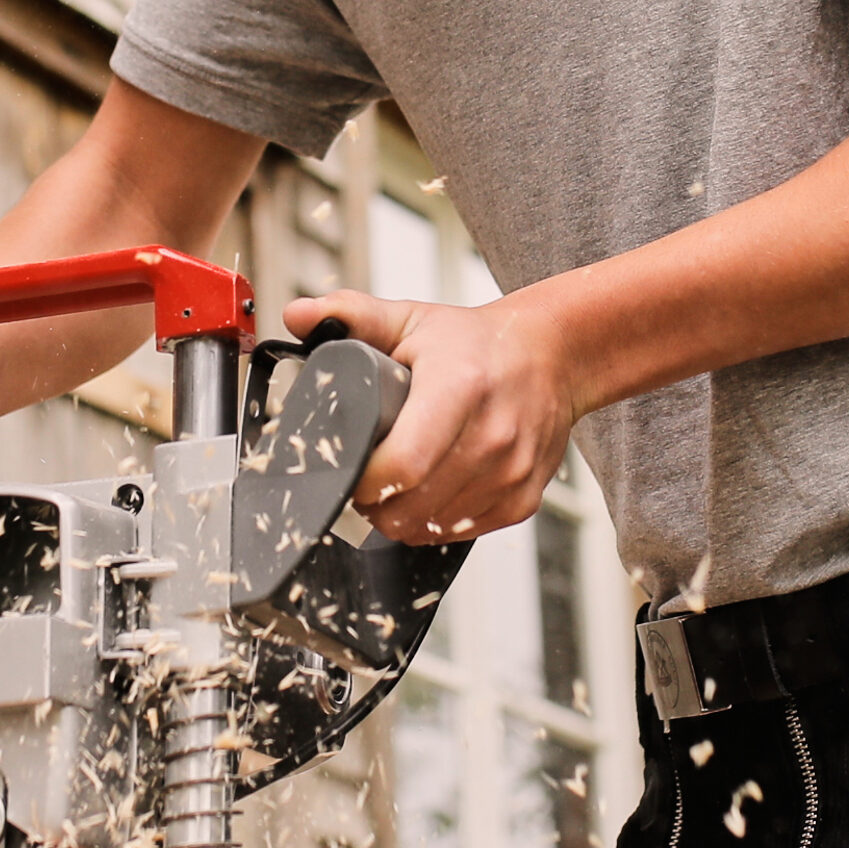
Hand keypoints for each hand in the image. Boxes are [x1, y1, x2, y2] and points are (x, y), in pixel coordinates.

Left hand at [282, 288, 576, 542]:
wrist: (552, 356)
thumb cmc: (477, 343)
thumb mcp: (412, 320)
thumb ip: (352, 315)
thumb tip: (296, 314)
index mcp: (460, 388)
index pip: (402, 466)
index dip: (361, 482)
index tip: (345, 472)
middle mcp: (493, 435)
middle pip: (411, 507)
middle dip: (372, 504)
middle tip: (361, 482)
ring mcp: (513, 472)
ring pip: (432, 527)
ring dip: (401, 518)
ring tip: (392, 488)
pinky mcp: (524, 498)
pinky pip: (462, 533)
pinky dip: (435, 523)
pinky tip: (427, 494)